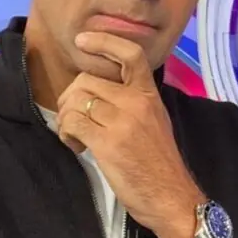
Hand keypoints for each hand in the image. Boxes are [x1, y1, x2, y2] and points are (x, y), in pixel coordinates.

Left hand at [56, 32, 205, 237]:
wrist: (171, 197)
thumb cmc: (160, 163)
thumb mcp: (154, 121)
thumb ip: (132, 102)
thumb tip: (97, 93)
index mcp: (150, 95)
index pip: (130, 54)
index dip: (104, 41)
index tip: (83, 40)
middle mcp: (137, 102)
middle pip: (86, 80)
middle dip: (71, 98)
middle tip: (74, 119)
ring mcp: (122, 122)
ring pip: (76, 101)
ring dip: (67, 119)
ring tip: (76, 137)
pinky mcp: (108, 144)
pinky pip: (72, 124)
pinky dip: (66, 133)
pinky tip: (76, 146)